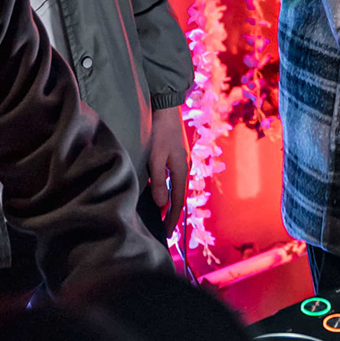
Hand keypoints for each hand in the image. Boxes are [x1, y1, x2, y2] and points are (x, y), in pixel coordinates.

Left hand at [142, 106, 193, 228]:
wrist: (165, 107)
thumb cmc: (159, 131)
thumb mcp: (155, 158)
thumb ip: (157, 181)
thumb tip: (161, 205)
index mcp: (181, 171)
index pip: (177, 202)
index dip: (171, 218)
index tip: (165, 234)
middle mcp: (184, 168)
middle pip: (179, 197)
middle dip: (172, 214)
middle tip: (164, 229)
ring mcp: (181, 161)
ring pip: (176, 188)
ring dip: (170, 202)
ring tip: (162, 215)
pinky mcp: (176, 156)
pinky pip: (174, 179)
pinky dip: (168, 191)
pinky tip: (161, 193)